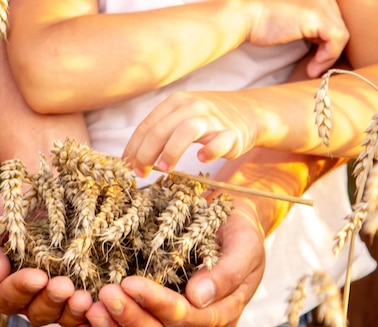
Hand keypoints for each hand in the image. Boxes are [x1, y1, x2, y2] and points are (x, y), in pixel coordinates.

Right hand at [0, 194, 92, 326]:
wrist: (55, 185)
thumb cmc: (17, 202)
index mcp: (7, 282)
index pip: (8, 296)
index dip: (21, 288)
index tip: (38, 276)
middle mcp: (35, 296)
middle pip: (37, 312)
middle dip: (51, 300)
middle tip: (65, 286)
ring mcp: (63, 297)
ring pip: (64, 317)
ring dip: (73, 312)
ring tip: (84, 297)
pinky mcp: (89, 291)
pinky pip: (90, 316)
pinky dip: (94, 318)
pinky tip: (99, 309)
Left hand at [77, 200, 265, 326]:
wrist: (228, 222)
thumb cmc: (238, 230)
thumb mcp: (244, 244)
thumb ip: (227, 272)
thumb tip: (198, 298)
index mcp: (221, 312)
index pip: (185, 316)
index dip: (156, 303)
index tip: (130, 282)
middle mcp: (196, 325)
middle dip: (130, 318)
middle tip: (105, 295)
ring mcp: (173, 324)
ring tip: (90, 307)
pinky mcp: (153, 316)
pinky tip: (82, 325)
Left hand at [123, 91, 255, 176]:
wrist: (249, 111)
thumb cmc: (208, 120)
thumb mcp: (181, 116)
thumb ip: (161, 131)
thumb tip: (133, 157)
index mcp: (175, 103)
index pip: (147, 125)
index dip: (134, 147)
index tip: (127, 166)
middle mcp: (192, 106)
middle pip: (161, 130)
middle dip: (146, 154)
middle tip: (140, 172)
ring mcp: (213, 119)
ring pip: (186, 131)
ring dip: (171, 151)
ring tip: (165, 169)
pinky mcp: (232, 133)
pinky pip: (219, 141)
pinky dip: (209, 151)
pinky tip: (202, 159)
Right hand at [246, 0, 347, 76]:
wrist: (243, 14)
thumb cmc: (258, 20)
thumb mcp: (289, 19)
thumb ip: (306, 23)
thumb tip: (319, 43)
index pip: (333, 16)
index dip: (325, 38)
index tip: (314, 56)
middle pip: (338, 23)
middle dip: (329, 47)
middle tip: (315, 66)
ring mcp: (322, 3)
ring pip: (340, 32)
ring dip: (328, 56)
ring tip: (314, 69)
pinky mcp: (318, 16)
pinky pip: (338, 39)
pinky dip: (328, 57)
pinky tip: (313, 67)